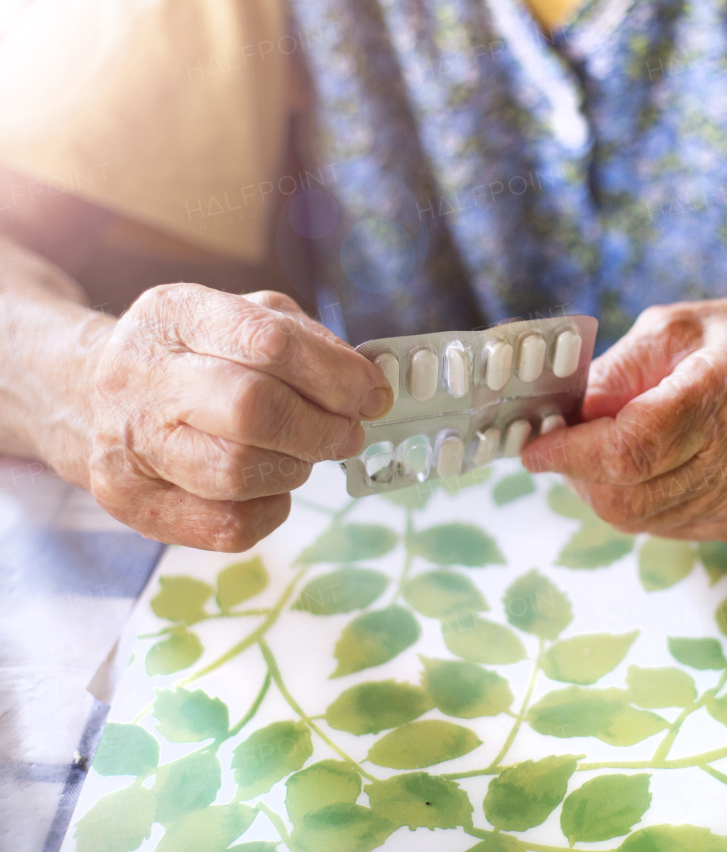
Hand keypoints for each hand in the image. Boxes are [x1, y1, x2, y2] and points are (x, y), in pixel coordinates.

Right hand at [88, 284, 392, 550]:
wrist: (92, 397)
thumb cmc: (193, 357)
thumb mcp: (243, 318)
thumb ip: (307, 342)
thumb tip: (369, 384)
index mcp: (175, 315)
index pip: (269, 343)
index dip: (337, 376)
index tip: (373, 395)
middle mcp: (141, 376)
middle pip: (253, 410)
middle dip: (321, 428)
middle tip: (348, 433)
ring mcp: (129, 445)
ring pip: (239, 473)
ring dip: (295, 468)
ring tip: (301, 453)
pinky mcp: (134, 504)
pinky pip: (229, 526)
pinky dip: (270, 509)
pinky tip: (269, 486)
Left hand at [522, 294, 726, 539]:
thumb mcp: (677, 328)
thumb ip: (616, 371)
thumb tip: (562, 414)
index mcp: (723, 394)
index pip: (630, 448)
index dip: (572, 452)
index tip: (534, 443)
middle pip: (626, 496)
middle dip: (578, 472)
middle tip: (565, 440)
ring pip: (638, 518)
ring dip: (604, 486)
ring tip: (611, 444)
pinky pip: (664, 525)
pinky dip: (638, 500)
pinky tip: (652, 464)